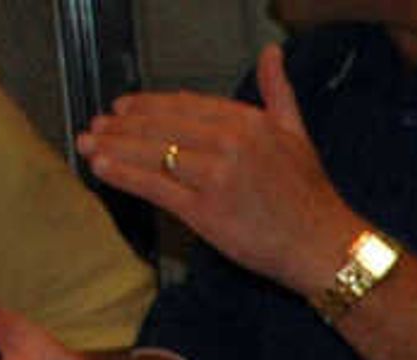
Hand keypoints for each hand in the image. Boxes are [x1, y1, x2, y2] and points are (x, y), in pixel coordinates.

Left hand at [78, 49, 365, 293]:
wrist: (328, 248)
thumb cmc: (312, 199)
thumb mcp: (298, 135)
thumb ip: (278, 93)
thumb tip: (272, 54)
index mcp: (249, 122)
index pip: (184, 105)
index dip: (148, 105)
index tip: (124, 107)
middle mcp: (230, 143)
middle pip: (160, 126)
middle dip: (121, 125)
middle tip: (97, 125)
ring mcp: (215, 176)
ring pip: (150, 152)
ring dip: (112, 146)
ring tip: (89, 144)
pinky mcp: (205, 209)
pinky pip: (153, 184)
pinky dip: (122, 173)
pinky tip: (102, 167)